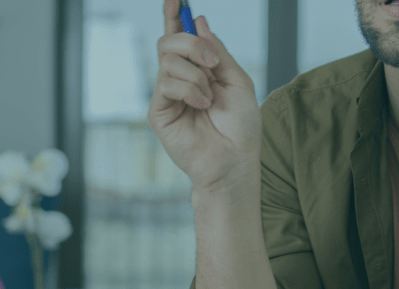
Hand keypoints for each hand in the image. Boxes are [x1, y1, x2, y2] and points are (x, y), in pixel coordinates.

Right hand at [148, 0, 261, 190]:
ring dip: (196, 75)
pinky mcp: (158, 111)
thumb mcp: (237, 81)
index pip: (180, 37)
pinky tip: (201, 105)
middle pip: (168, 41)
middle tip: (212, 63)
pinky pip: (166, 83)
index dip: (174, 16)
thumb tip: (200, 22)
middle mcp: (179, 79)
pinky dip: (189, 89)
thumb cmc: (240, 128)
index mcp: (198, 70)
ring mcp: (167, 95)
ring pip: (167, 60)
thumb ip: (218, 52)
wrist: (234, 161)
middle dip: (191, 44)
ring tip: (209, 99)